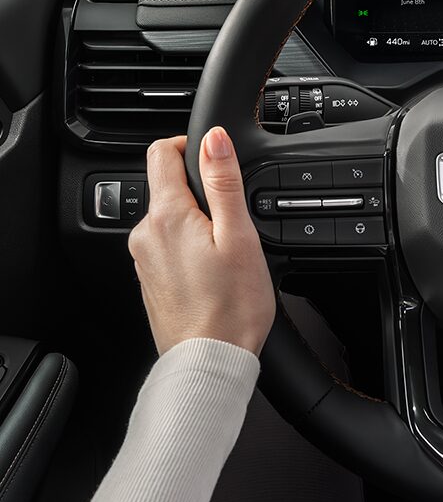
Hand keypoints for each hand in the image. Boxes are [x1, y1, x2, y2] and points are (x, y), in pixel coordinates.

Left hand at [128, 128, 275, 355]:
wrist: (209, 362)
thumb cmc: (231, 306)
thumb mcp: (239, 235)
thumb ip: (223, 182)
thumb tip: (213, 138)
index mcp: (167, 217)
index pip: (161, 152)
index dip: (190, 145)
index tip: (216, 160)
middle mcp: (145, 235)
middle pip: (167, 187)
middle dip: (200, 190)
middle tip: (235, 218)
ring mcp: (144, 259)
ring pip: (170, 218)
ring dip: (197, 221)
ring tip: (228, 249)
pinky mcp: (151, 279)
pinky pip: (168, 246)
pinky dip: (191, 246)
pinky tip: (215, 270)